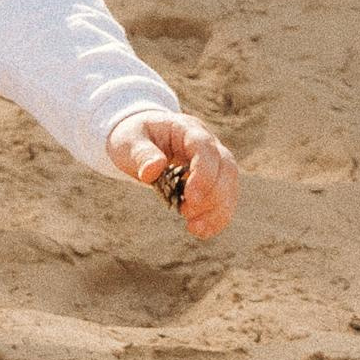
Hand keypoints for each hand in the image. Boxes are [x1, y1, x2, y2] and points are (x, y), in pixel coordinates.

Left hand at [106, 109, 237, 238]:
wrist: (140, 139)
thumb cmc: (135, 136)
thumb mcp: (129, 141)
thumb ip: (141, 154)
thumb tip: (152, 170)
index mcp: (187, 129)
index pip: (205, 147)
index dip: (204, 173)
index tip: (191, 198)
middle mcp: (207, 143)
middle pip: (226, 167)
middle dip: (213, 195)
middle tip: (187, 213)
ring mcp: (213, 162)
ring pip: (229, 185)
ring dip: (217, 210)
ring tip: (195, 228)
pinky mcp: (213, 180)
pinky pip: (224, 199)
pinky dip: (217, 217)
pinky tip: (202, 231)